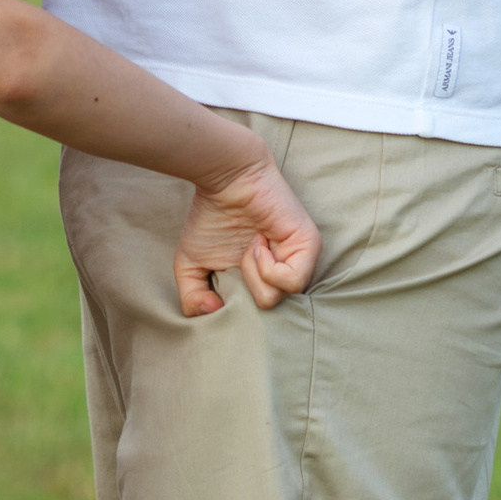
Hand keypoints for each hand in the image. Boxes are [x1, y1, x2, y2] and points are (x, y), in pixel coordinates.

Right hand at [174, 145, 321, 315]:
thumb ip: (193, 301)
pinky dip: (267, 266)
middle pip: (265, 315)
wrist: (226, 177)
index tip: (219, 289)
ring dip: (252, 274)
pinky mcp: (309, 247)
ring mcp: (298, 262)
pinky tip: (259, 241)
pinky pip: (292, 280)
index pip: (257, 321)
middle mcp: (283, 276)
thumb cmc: (211, 217)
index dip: (235, 314)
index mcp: (262, 283)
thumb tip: (214, 313)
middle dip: (241, 293)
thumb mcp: (191, 267)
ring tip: (249, 245)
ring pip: (276, 299)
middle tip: (234, 263)